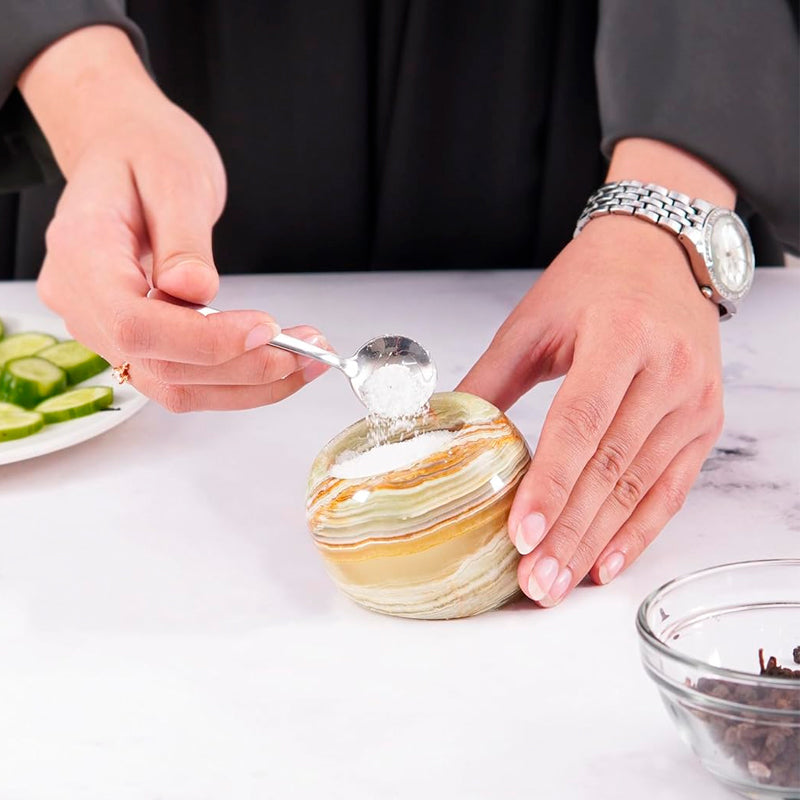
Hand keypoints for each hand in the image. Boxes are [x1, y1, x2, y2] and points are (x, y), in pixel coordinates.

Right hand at [20, 26, 327, 411]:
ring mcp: (101, 328)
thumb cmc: (146, 151)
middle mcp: (82, 302)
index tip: (266, 329)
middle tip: (309, 352)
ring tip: (307, 360)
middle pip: (160, 366)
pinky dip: (235, 380)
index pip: (134, 324)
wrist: (124, 148)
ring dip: (249, 384)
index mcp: (82, 254)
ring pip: (174, 386)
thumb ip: (183, 238)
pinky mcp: (133, 341)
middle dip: (244, 368)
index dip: (203, 340)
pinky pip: (181, 378)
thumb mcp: (174, 176)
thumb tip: (195, 290)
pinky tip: (279, 363)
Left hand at [458, 214, 724, 605]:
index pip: (580, 424)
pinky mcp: (704, 423)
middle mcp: (667, 372)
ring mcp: (693, 401)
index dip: (550, 483)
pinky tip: (606, 563)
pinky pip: (670, 489)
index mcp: (620, 337)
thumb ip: (490, 380)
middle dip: (569, 532)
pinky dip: (638, 531)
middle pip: (610, 467)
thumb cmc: (592, 283)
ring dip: (596, 541)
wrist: (660, 256)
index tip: (522, 534)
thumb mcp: (532, 323)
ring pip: (639, 487)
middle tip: (533, 581)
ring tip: (557, 583)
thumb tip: (442, 432)